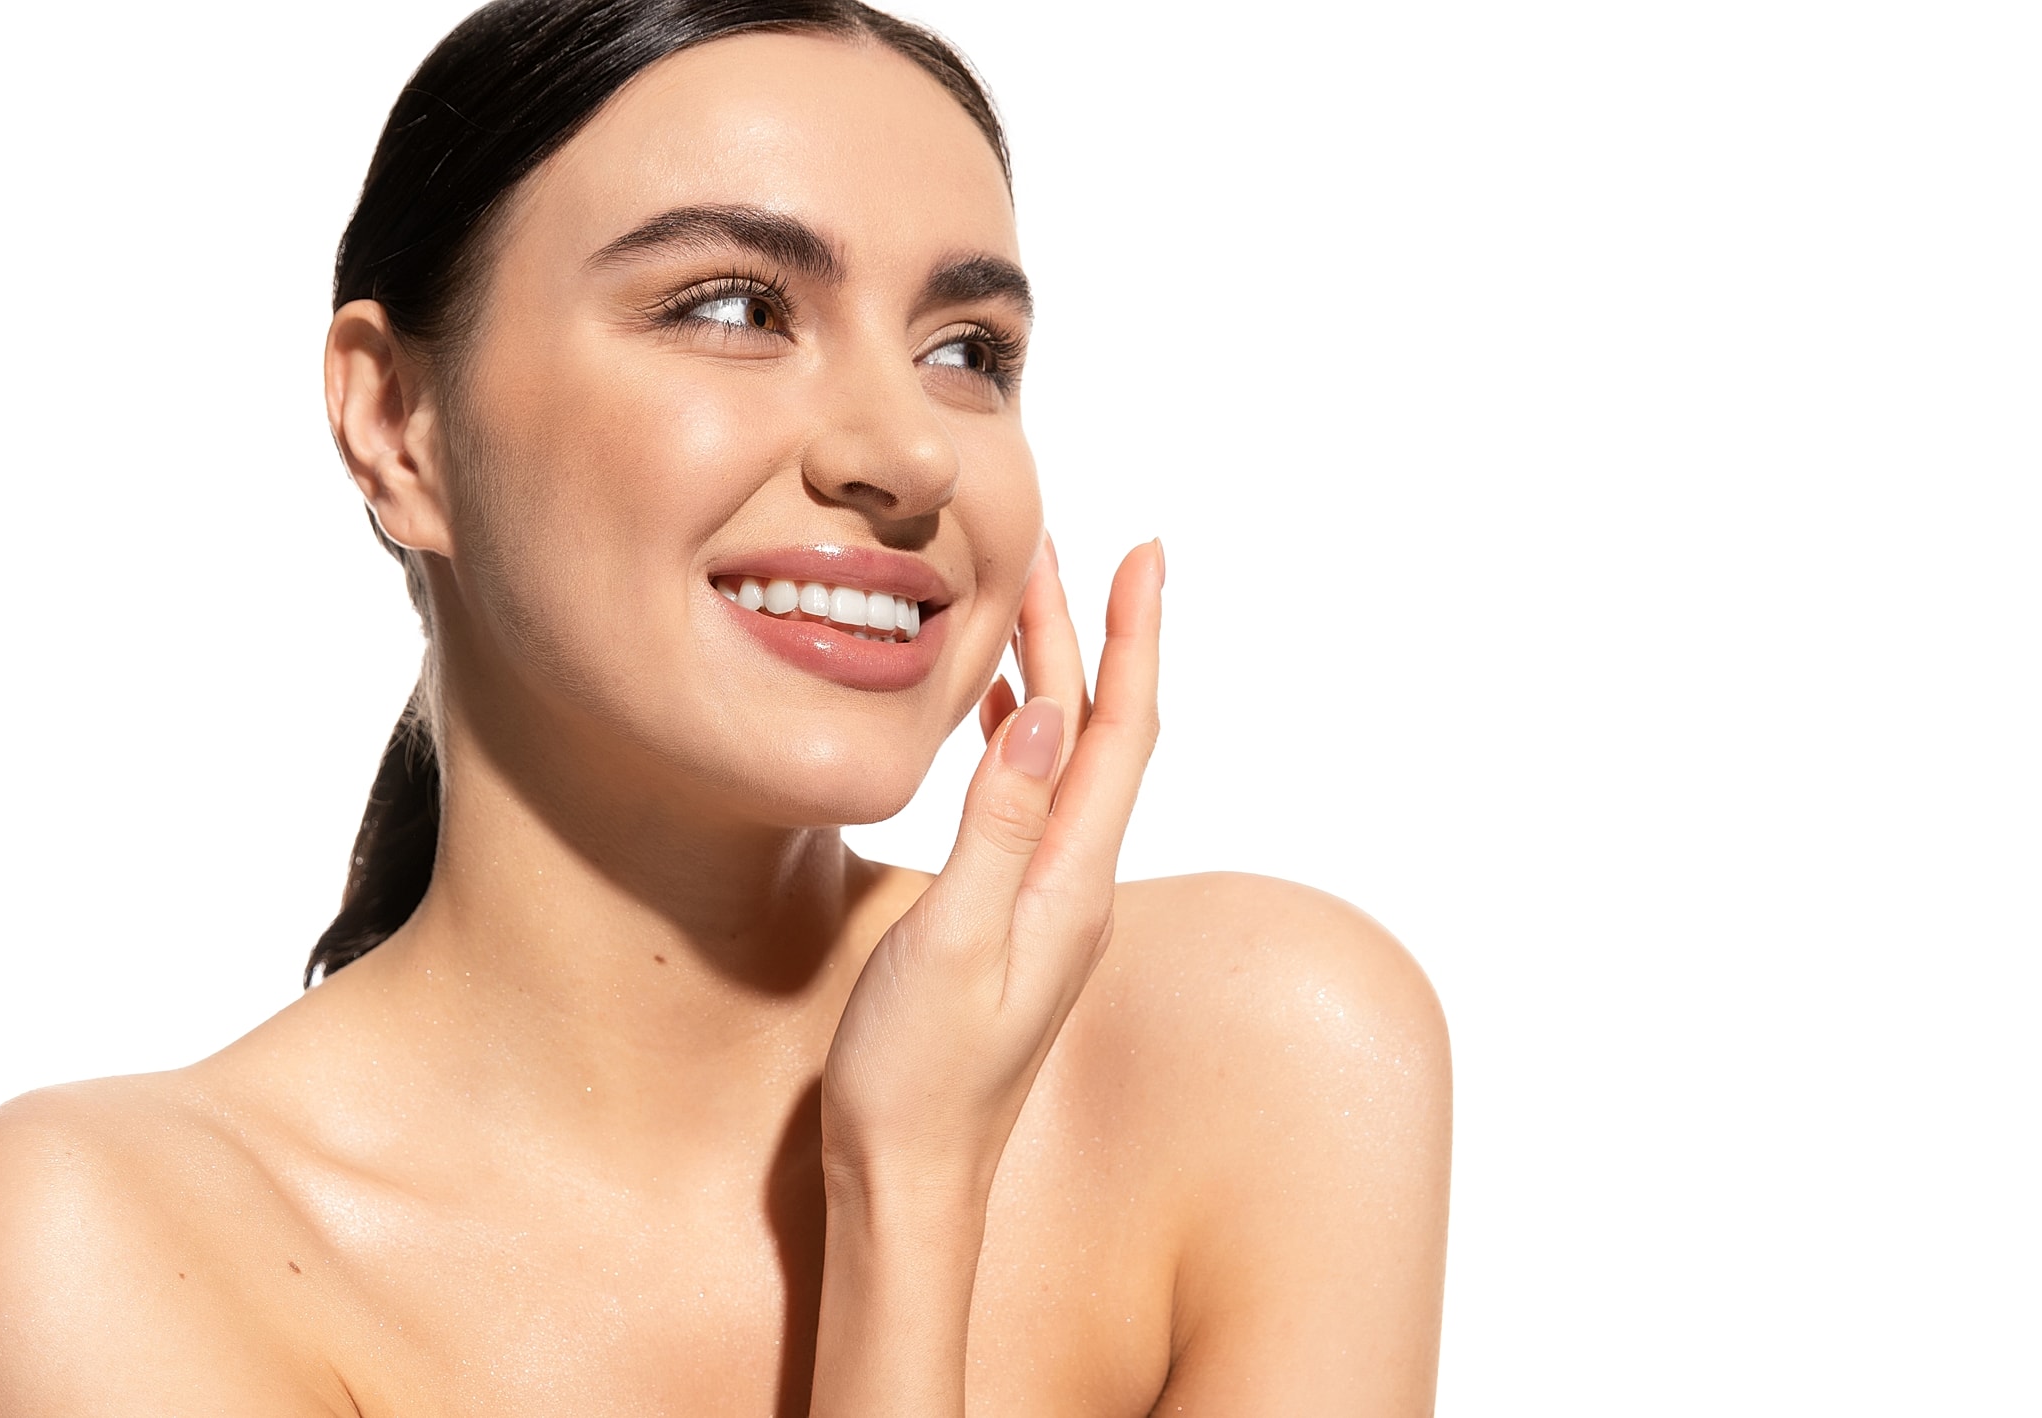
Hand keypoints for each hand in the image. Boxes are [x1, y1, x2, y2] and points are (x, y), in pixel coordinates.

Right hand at [821, 535, 1164, 1203]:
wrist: (907, 1184)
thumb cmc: (917, 1079)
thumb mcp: (951, 943)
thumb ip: (1000, 826)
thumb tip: (1055, 717)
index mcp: (1072, 884)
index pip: (1122, 734)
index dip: (1132, 638)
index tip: (1142, 554)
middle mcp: (1075, 889)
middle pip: (1099, 736)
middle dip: (1086, 634)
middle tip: (1060, 545)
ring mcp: (1045, 908)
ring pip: (1066, 766)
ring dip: (1054, 679)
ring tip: (1026, 606)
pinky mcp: (1009, 924)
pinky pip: (1031, 804)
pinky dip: (1021, 740)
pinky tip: (1000, 722)